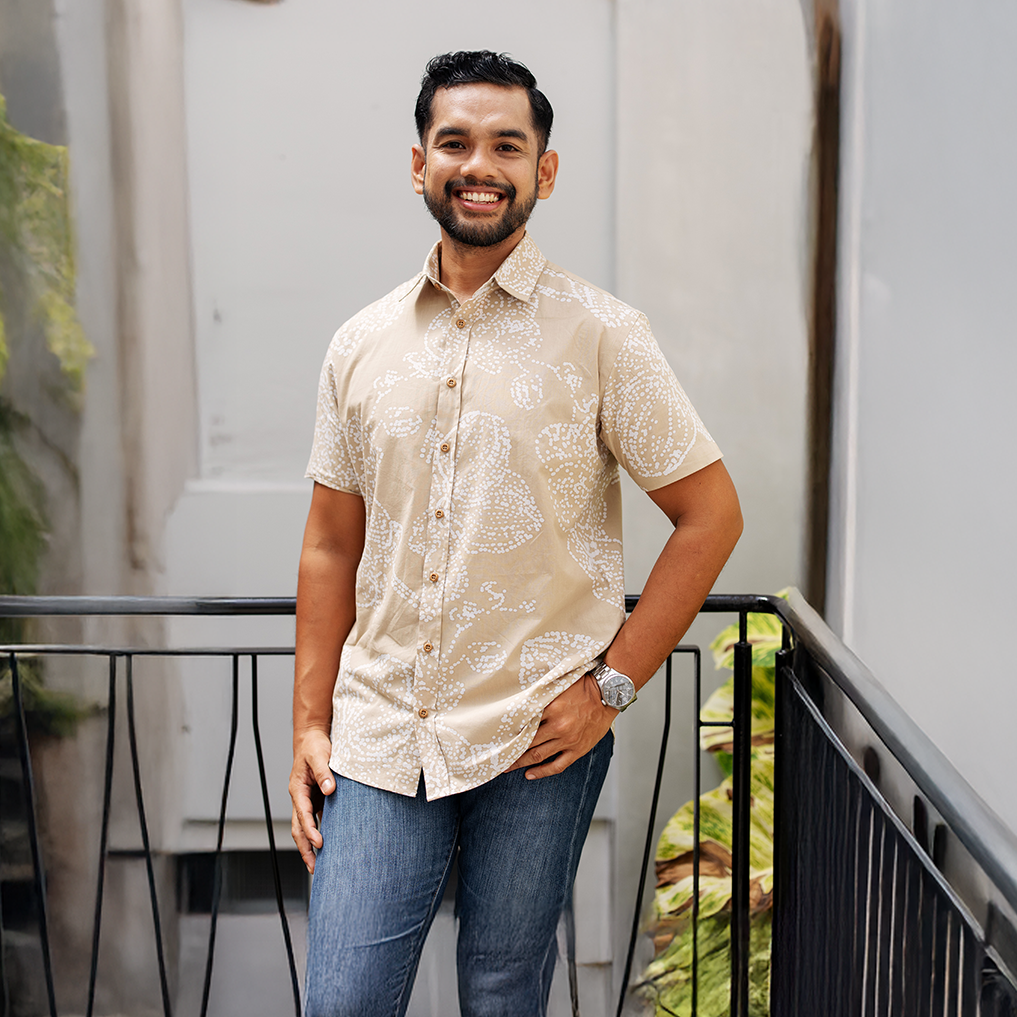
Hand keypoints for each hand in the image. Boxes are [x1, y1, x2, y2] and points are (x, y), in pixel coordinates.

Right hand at [289, 729, 334, 872]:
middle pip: (299, 828)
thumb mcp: (320, 755)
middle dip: (305, 849)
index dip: (310, 830)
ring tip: (318, 865)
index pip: (302, 815)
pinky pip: (315, 820)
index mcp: (298, 789)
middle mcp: (300, 798)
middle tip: (314, 868)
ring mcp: (307, 800)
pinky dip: (319, 833)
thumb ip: (324, 772)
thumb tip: (330, 789)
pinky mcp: (315, 799)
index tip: (319, 843)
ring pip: (305, 828)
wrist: (312, 738)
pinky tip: (329, 845)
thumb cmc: (314, 746)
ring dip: (310, 846)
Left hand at [506, 673, 616, 779]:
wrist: (608, 694)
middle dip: (510, 751)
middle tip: (495, 757)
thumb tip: (520, 697)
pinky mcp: (577, 749)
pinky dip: (542, 772)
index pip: (523, 723)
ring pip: (538, 756)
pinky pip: (557, 765)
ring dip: (520, 763)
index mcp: (551, 708)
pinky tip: (530, 774)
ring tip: (506, 767)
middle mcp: (558, 726)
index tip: (495, 737)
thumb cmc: (583, 686)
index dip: (508, 731)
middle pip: (527, 743)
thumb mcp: (559, 685)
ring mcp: (568, 740)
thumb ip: (541, 693)